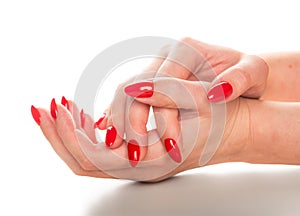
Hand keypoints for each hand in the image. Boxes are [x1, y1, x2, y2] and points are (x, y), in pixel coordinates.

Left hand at [31, 89, 249, 181]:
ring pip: (91, 158)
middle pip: (84, 163)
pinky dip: (89, 134)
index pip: (94, 157)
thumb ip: (167, 96)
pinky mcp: (143, 153)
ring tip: (61, 108)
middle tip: (46, 108)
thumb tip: (133, 88)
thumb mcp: (200, 103)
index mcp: (152, 162)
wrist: (242, 130)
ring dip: (71, 134)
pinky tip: (85, 116)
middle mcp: (142, 168)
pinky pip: (105, 150)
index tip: (58, 105)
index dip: (69, 133)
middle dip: (59, 135)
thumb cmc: (225, 120)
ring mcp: (141, 164)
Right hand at [96, 38, 267, 161]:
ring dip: (122, 123)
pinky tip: (117, 135)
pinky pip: (131, 100)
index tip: (173, 147)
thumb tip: (213, 94)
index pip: (165, 85)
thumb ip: (236, 79)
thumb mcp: (252, 73)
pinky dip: (123, 118)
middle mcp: (166, 56)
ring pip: (127, 94)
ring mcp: (157, 69)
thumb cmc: (248, 74)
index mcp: (186, 49)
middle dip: (134, 123)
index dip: (166, 118)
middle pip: (137, 88)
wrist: (240, 77)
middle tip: (137, 155)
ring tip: (121, 149)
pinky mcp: (154, 83)